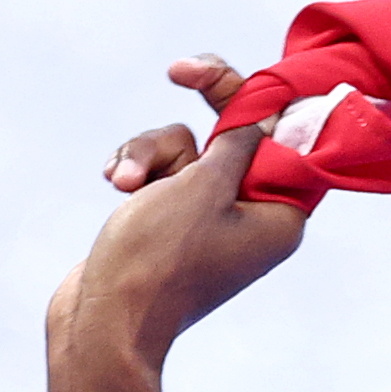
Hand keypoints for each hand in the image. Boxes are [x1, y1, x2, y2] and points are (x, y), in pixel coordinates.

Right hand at [48, 55, 303, 369]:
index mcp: (280, 215)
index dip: (257, 98)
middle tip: (181, 69)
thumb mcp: (203, 186)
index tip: (225, 72)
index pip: (286, 137)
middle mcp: (251, 217)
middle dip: (197, 113)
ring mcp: (208, 220)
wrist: (104, 322)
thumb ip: (240, 141)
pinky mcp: (170, 222)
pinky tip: (113, 182)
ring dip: (150, 151)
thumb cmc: (159, 259)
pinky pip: (160, 173)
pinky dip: (136, 170)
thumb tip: (280, 113)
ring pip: (185, 149)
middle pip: (233, 135)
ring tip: (124, 181)